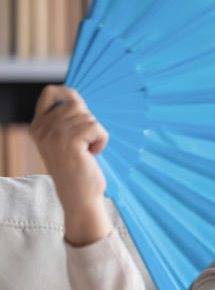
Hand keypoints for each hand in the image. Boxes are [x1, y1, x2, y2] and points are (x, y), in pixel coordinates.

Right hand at [30, 85, 112, 245]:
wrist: (78, 197)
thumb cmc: (77, 169)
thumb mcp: (64, 141)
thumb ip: (65, 121)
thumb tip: (80, 100)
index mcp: (38, 126)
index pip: (50, 93)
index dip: (68, 92)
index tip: (79, 103)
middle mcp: (42, 128)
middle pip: (76, 104)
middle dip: (88, 122)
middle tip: (85, 143)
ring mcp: (54, 134)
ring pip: (89, 117)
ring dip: (96, 133)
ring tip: (88, 151)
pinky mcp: (70, 141)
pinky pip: (97, 128)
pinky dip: (101, 140)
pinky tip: (93, 154)